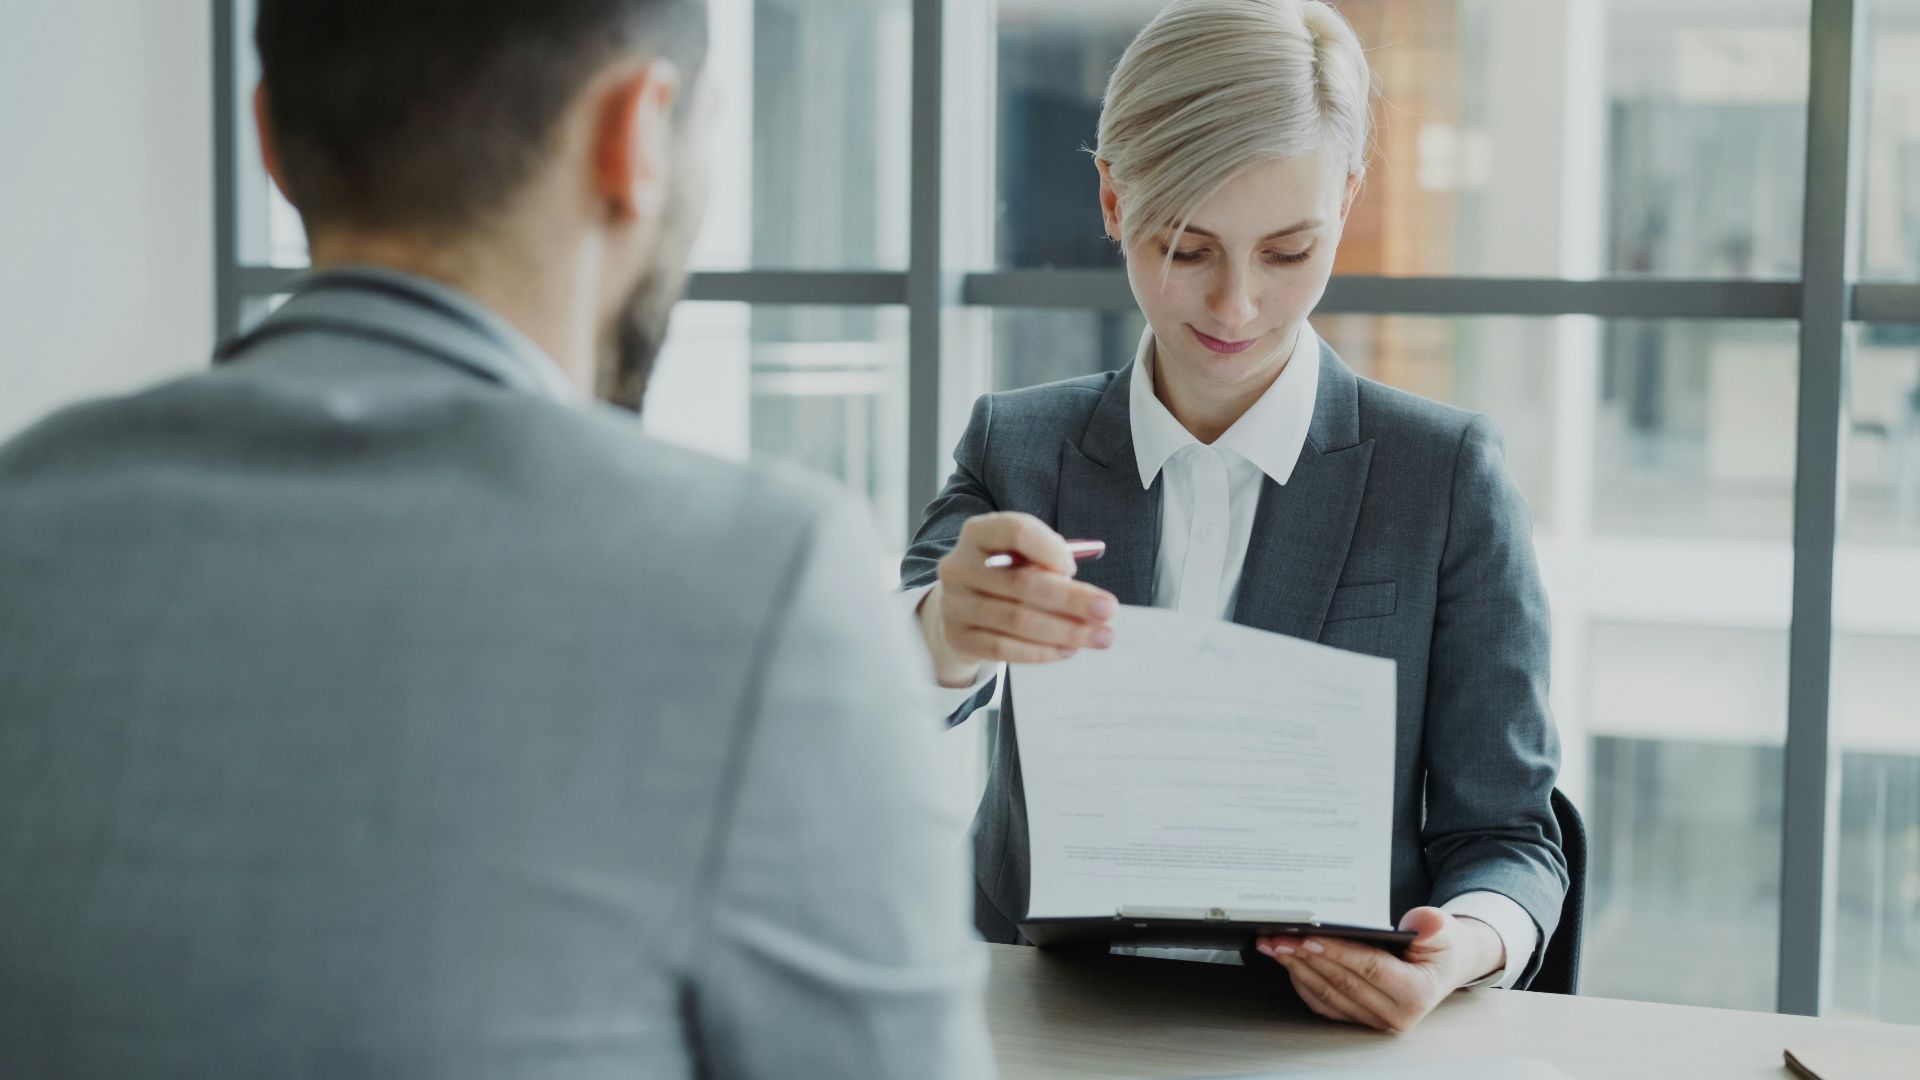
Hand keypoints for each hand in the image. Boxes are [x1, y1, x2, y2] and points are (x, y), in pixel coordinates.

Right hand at [917, 512, 1116, 686]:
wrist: (959, 609)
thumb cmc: (1003, 575)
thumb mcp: (1019, 556)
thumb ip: (1048, 562)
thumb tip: (1091, 596)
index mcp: (978, 533)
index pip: (1016, 531)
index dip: (1050, 549)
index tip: (1074, 569)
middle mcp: (960, 566)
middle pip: (1022, 582)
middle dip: (1072, 599)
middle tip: (1107, 610)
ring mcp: (955, 604)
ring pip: (1018, 620)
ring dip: (1066, 630)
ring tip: (1099, 636)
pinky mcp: (959, 638)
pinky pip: (1005, 649)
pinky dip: (1042, 652)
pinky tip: (1068, 649)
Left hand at [1254, 907, 1504, 1033]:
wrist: (1443, 965)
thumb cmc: (1440, 945)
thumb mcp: (1445, 930)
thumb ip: (1433, 926)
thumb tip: (1420, 923)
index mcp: (1416, 994)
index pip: (1370, 969)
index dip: (1337, 953)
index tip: (1307, 937)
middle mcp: (1394, 1015)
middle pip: (1341, 982)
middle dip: (1305, 957)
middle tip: (1277, 937)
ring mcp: (1374, 1020)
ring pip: (1326, 993)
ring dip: (1295, 968)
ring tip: (1273, 944)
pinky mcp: (1358, 1018)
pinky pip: (1322, 1002)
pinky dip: (1301, 980)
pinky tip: (1287, 960)